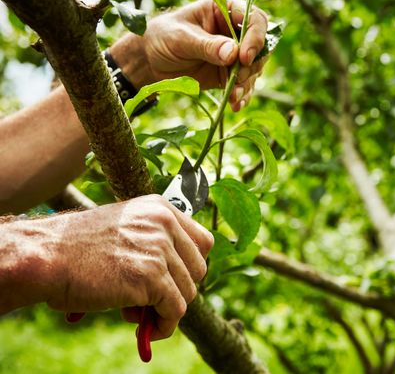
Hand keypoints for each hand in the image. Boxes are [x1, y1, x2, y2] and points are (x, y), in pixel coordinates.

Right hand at [39, 195, 212, 339]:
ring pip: (188, 292)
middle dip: (178, 289)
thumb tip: (182, 278)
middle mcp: (164, 223)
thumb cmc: (77, 248)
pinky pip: (175, 310)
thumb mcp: (124, 228)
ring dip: (165, 308)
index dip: (190, 266)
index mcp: (159, 208)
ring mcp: (159, 249)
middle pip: (199, 268)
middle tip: (149, 299)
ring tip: (134, 311)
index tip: (174, 280)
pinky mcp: (152, 277)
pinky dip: (164, 326)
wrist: (46, 257)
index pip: (203, 241)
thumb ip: (155, 242)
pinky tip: (146, 331)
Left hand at [111, 0, 268, 111]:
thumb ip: (206, 45)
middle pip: (261, 46)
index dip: (255, 37)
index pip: (254, 18)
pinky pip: (244, 85)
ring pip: (255, 68)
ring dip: (247, 83)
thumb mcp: (180, 38)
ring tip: (233, 96)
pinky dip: (242, 95)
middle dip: (252, 65)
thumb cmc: (162, 38)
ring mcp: (234, 54)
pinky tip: (235, 104)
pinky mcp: (229, 73)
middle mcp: (234, 32)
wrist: (150, 61)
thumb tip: (232, 53)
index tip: (244, 57)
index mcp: (224, 11)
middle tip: (236, 78)